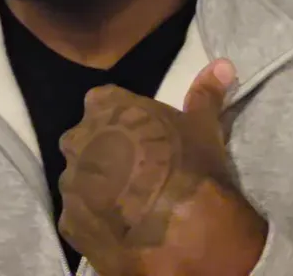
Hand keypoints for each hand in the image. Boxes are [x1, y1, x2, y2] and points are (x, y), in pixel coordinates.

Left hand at [57, 59, 267, 275]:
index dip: (122, 117)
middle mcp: (76, 142)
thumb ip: (205, 93)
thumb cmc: (188, 164)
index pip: (103, 102)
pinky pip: (80, 218)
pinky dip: (96, 221)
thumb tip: (222, 63)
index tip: (142, 132)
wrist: (177, 229)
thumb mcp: (202, 126)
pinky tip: (122, 230)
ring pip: (81, 180)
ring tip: (132, 203)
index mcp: (104, 109)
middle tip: (139, 169)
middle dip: (105, 152)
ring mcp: (70, 185)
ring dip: (98, 187)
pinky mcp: (69, 224)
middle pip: (86, 141)